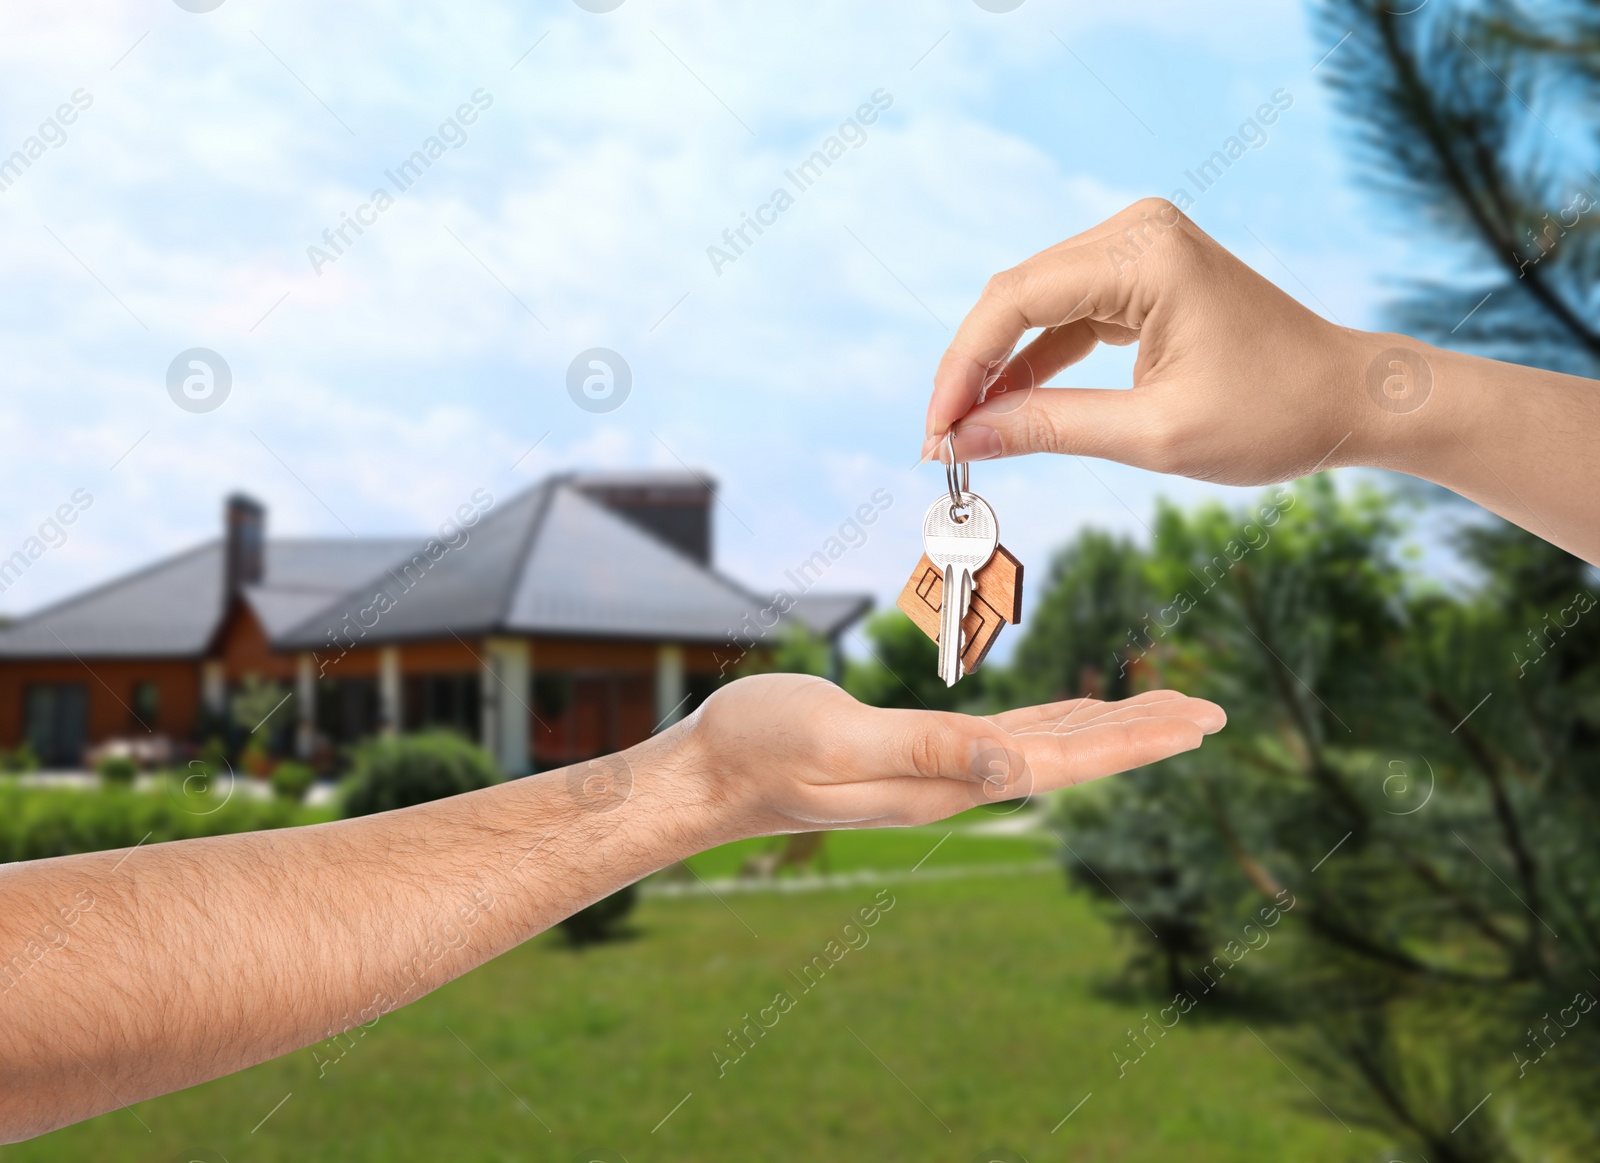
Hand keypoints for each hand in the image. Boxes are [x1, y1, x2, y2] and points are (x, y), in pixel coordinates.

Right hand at [676, 673, 1224, 835]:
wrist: (709, 773)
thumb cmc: (759, 746)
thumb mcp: (837, 738)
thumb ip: (923, 751)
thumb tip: (1016, 769)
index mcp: (946, 780)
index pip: (1063, 761)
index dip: (1133, 740)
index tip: (1199, 720)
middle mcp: (953, 782)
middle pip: (1070, 757)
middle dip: (1141, 733)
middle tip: (1212, 710)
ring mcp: (935, 772)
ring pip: (1044, 746)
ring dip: (1106, 728)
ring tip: (1161, 711)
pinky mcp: (913, 753)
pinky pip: (1005, 736)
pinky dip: (1052, 722)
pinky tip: (1069, 717)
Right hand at [921, 198, 1366, 483]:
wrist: (1350, 400)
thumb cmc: (1274, 415)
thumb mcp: (1152, 435)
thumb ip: (1048, 429)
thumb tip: (964, 441)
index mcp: (1142, 253)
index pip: (1014, 301)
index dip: (962, 368)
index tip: (936, 431)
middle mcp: (1136, 230)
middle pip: (1014, 295)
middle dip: (971, 369)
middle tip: (940, 441)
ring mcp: (1140, 247)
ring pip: (1033, 305)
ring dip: (997, 367)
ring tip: (965, 432)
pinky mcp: (1144, 274)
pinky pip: (1067, 315)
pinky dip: (1035, 361)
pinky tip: (1007, 408)